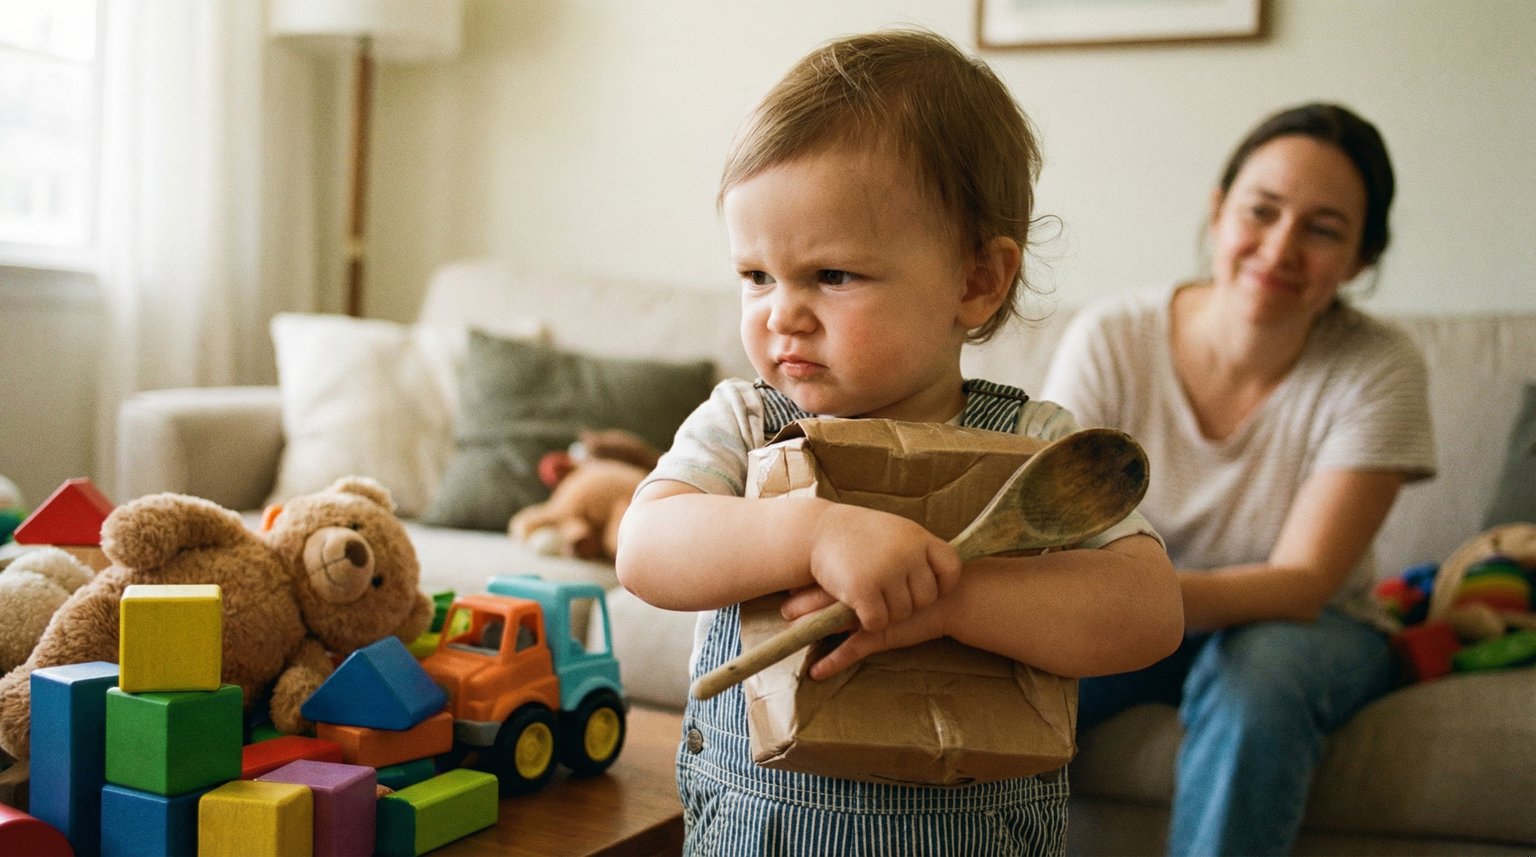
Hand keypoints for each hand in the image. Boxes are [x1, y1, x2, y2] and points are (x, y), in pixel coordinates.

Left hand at [781, 584, 948, 679]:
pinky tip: (817, 672)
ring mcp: (871, 615)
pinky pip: (852, 650)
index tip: (788, 588)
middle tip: (783, 609)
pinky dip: (833, 662)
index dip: (807, 584)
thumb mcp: (899, 567)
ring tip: (789, 637)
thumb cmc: (926, 579)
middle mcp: (865, 591)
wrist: (954, 595)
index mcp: (865, 572)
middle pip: (824, 597)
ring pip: (832, 623)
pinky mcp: (881, 635)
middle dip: (801, 606)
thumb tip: (851, 568)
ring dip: (810, 632)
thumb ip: (876, 568)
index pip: (828, 576)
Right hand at [808, 504, 960, 632]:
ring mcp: (885, 572)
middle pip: (925, 598)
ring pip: (901, 613)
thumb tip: (947, 573)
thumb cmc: (857, 534)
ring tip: (870, 597)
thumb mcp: (895, 531)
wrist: (815, 531)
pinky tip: (858, 608)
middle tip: (887, 595)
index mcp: (917, 537)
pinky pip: (878, 622)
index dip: (943, 584)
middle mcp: (906, 554)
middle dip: (909, 603)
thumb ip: (918, 549)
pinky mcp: (863, 590)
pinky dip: (869, 621)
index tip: (925, 587)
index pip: (951, 568)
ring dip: (887, 613)